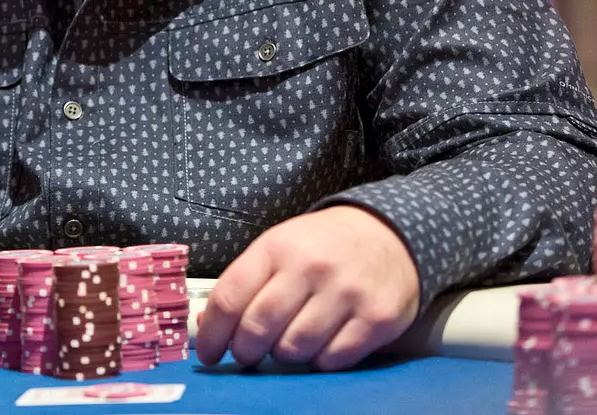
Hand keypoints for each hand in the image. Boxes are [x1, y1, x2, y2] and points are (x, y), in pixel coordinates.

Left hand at [195, 205, 419, 369]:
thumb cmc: (322, 246)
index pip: (230, 296)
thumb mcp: (279, 246)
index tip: (206, 352)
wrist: (389, 234)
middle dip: (245, 350)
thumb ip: (246, 282)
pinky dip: (318, 361)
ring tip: (286, 344)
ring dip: (283, 356)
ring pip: (294, 349)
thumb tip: (209, 324)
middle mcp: (311, 268)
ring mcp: (346, 293)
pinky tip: (318, 346)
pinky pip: (333, 359)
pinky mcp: (377, 318)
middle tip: (246, 354)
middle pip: (259, 328)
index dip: (211, 332)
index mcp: (277, 247)